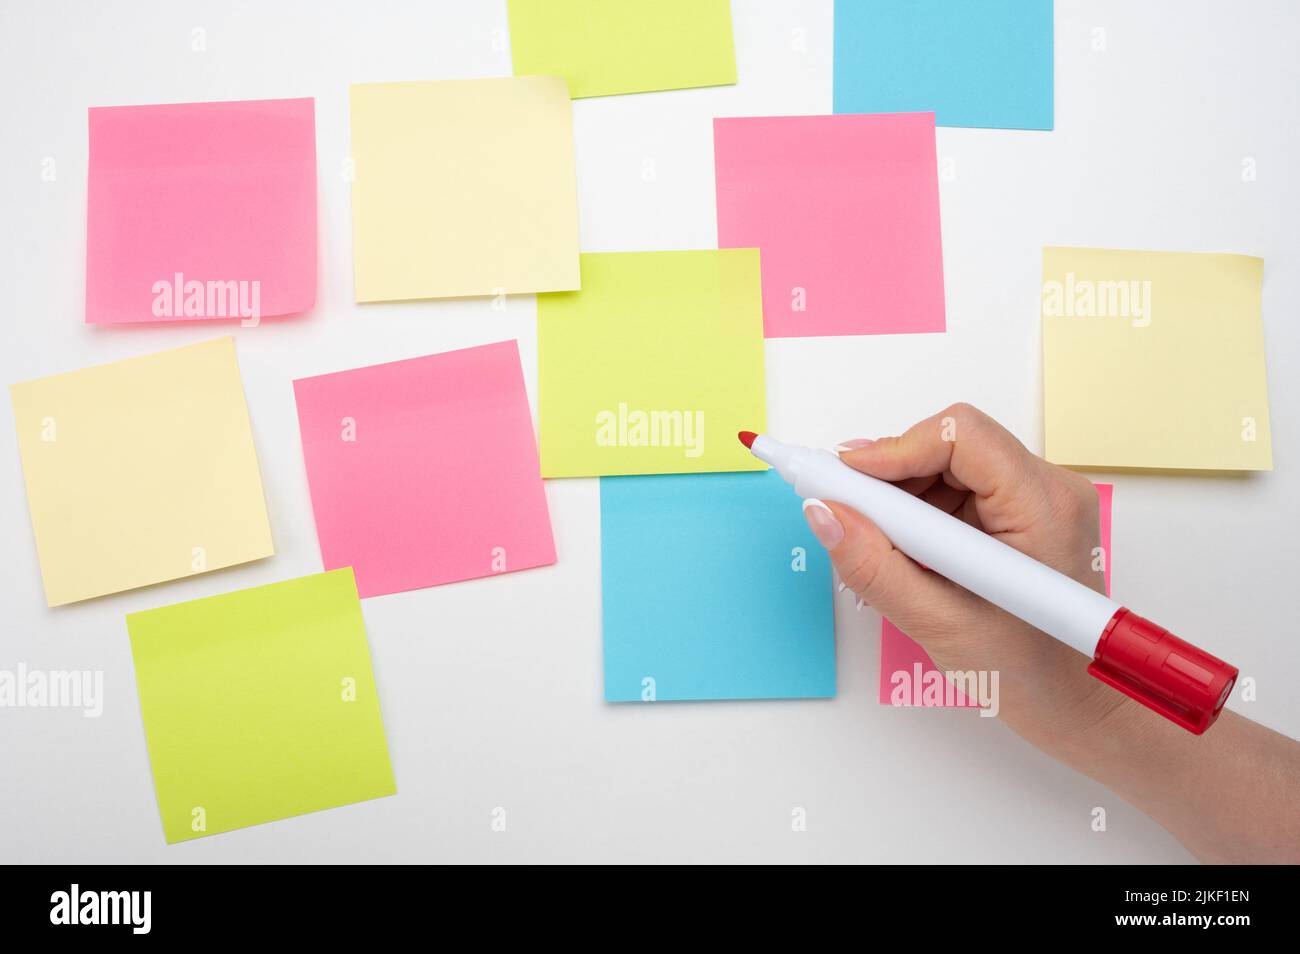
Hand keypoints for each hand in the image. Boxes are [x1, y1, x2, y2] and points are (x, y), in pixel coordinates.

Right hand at [803, 402, 1122, 746]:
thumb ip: (875, 567)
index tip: (844, 478)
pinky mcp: (1022, 512)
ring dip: (903, 496)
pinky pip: (958, 488)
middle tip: (850, 514)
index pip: (961, 437)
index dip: (895, 449)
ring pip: (949, 464)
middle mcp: (1049, 489)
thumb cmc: (1031, 674)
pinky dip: (921, 512)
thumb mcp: (939, 623)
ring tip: (884, 547)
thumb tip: (825, 514)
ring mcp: (1037, 498)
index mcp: (1043, 507)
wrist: (1075, 704)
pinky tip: (910, 553)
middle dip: (892, 476)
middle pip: (951, 445)